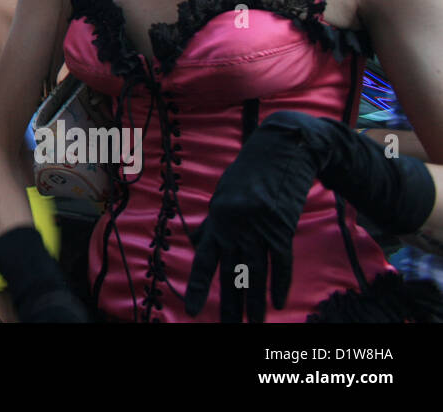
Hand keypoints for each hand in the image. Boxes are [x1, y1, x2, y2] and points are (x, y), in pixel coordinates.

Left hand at [185, 111, 433, 321]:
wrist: (282, 147)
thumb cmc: (250, 169)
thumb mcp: (224, 193)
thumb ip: (213, 222)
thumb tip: (198, 243)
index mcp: (217, 217)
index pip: (204, 260)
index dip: (199, 287)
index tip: (193, 311)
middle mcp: (235, 224)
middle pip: (231, 272)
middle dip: (230, 304)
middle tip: (229, 328)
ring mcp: (259, 226)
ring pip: (256, 272)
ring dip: (255, 302)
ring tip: (254, 325)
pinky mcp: (283, 225)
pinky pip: (281, 261)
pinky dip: (280, 283)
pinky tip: (278, 303)